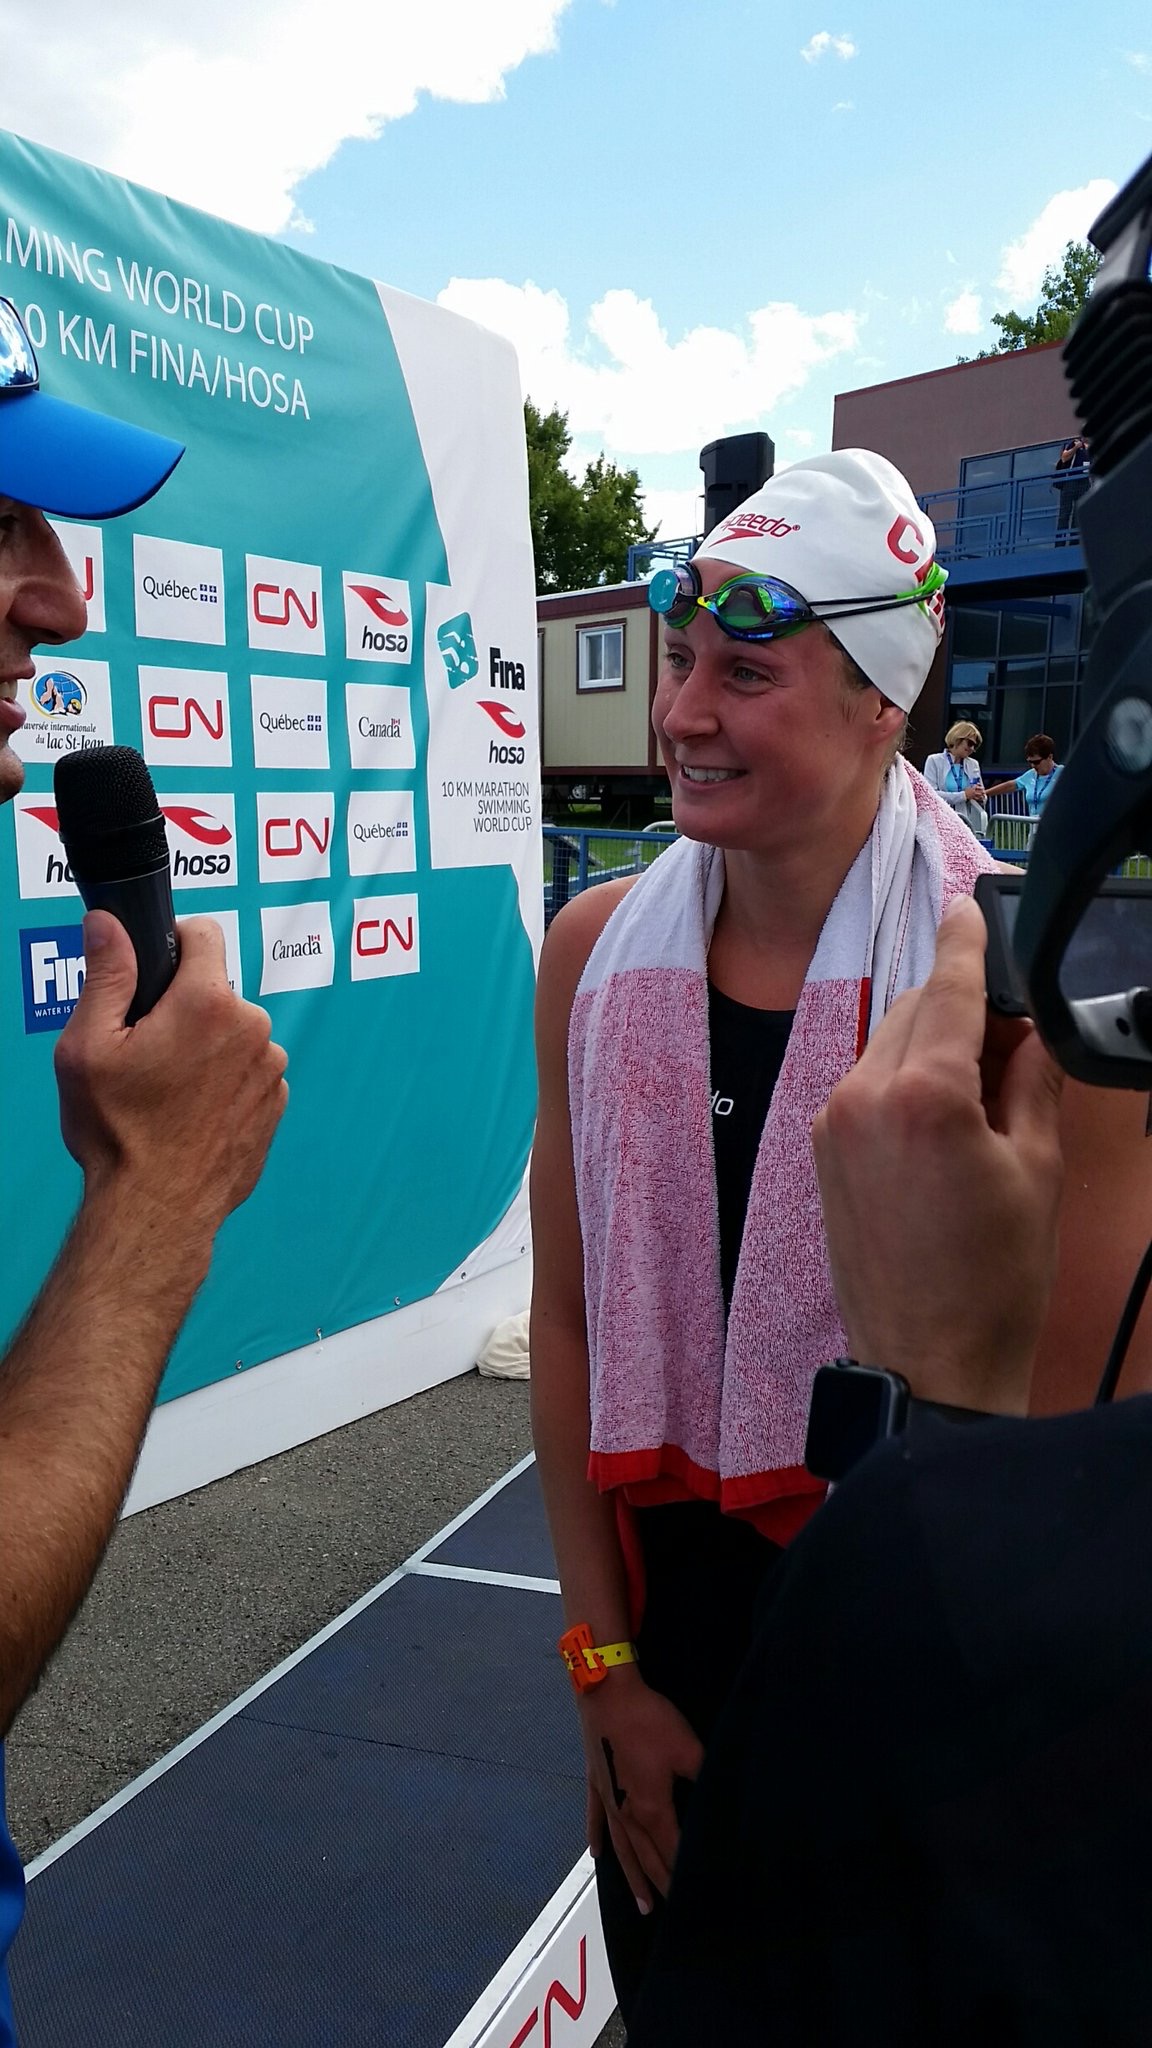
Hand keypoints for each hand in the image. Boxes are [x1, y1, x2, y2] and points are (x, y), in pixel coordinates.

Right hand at [55, 912, 287, 1239]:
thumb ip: (106, 974)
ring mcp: (270, 1068)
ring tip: (168, 1089)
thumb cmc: (120, 1132)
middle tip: (146, 1051)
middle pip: (216, 989)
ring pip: (233, 1032)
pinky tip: (192, 1111)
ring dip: (207, 1047)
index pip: (205, 933)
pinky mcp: (276, 1102)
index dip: (173, 943)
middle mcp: (253, 1029)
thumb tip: (108, 922)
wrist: (157, 1208)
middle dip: (183, 1007)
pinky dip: (224, 1081)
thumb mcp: (89, 1047)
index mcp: (208, 1003)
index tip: (153, 972)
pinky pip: (248, 1070)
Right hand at [579, 1669, 703, 1912]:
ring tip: (641, 1902)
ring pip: (621, 1848)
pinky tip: (598, 1855)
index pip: (672, 1851)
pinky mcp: (595, 1782)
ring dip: (632, 1876)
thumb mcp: (688, 1748)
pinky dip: (597, 1839)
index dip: (684, 1873)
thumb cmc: (649, 1721)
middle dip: (660, 1884)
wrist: (606, 1693)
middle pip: (646, 1857)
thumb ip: (705, 1778)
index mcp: (651, 1809)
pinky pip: (595, 1819)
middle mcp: (627, 1813)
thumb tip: (720, 1800)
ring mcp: (607, 1800)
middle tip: (669, 1911)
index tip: (696, 1894)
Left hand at [811, 895, 1064, 1414]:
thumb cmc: (990, 1282)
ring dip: (932, 1044)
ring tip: (983, 1097)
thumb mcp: (1035, 1168)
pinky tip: (941, 1121)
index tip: (970, 907)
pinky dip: (902, 1079)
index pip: (949, 986)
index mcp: (925, 1094)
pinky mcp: (820, 1149)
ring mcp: (833, 1123)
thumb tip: (1031, 1029)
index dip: (966, 940)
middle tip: (1016, 1042)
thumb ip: (1030, 1080)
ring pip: (888, 1042)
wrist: (927, 1365)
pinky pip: (864, 1083)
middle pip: (918, 1008)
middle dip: (963, 1006)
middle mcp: (863, 1096)